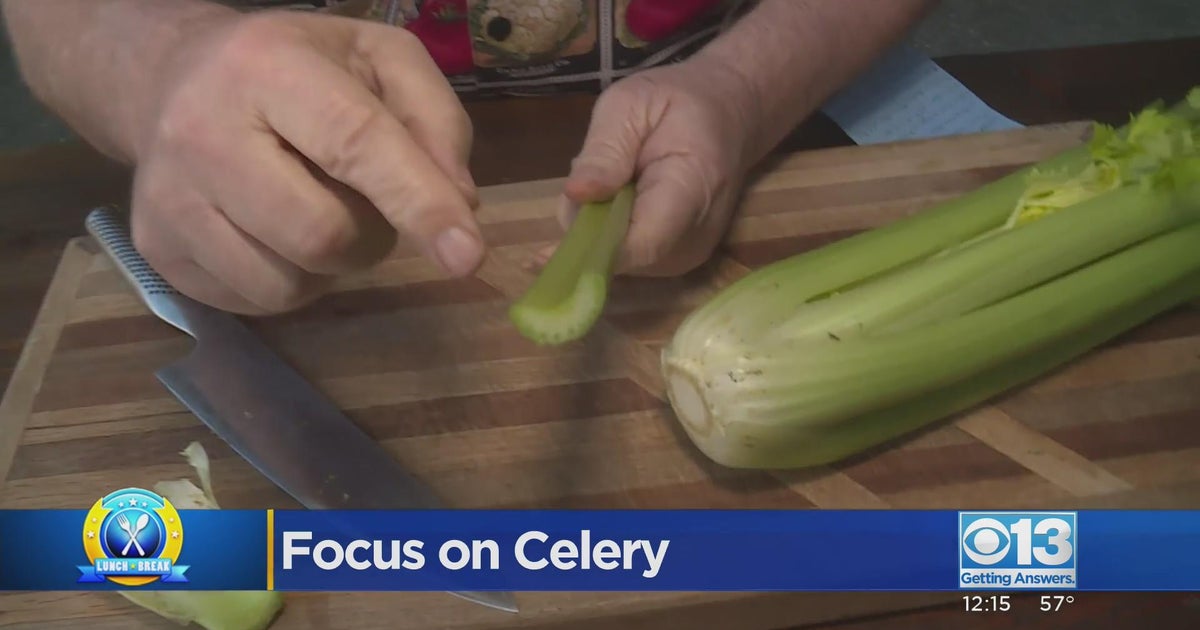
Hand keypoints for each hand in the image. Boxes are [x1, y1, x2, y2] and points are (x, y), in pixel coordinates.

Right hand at [128, 10, 482, 314]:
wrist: (168, 79)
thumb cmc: (295, 68)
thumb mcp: (377, 58)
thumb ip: (434, 118)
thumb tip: (460, 203)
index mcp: (268, 66)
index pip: (354, 143)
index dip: (418, 202)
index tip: (467, 255)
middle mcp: (203, 132)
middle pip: (321, 234)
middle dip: (370, 237)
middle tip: (363, 203)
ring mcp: (170, 199)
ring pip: (289, 285)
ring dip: (332, 266)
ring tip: (315, 210)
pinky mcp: (158, 251)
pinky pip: (257, 304)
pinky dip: (292, 281)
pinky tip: (276, 232)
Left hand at [545, 58, 758, 275]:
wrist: (729, 115)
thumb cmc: (679, 102)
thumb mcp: (633, 103)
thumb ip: (606, 149)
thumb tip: (577, 196)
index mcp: (691, 190)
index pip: (639, 244)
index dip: (589, 256)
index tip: (537, 256)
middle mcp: (692, 238)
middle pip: (617, 257)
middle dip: (585, 225)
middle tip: (593, 170)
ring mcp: (685, 256)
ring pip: (613, 260)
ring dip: (594, 225)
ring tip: (614, 175)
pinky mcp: (673, 262)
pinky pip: (622, 256)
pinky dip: (607, 230)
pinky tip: (621, 194)